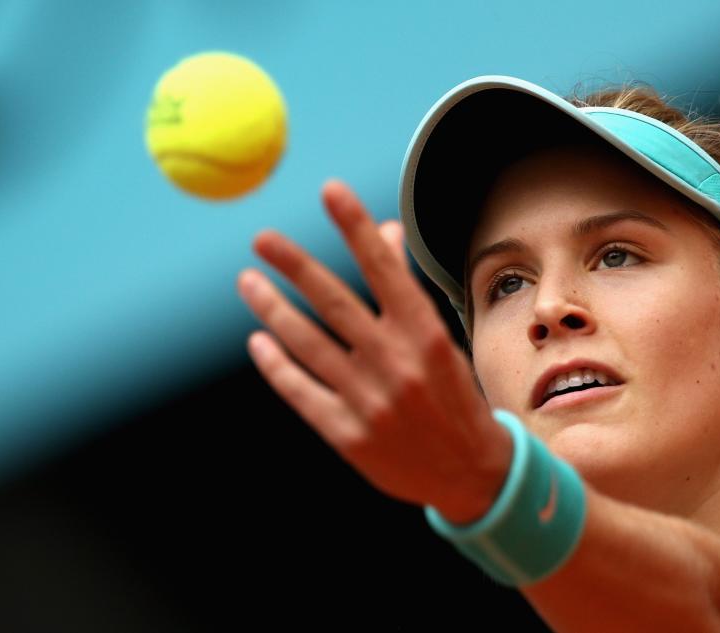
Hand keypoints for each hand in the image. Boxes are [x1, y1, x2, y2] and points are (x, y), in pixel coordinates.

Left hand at [236, 179, 511, 520]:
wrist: (471, 473)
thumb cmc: (452, 394)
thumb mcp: (441, 339)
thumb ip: (404, 288)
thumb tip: (384, 230)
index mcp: (424, 335)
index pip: (384, 268)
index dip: (355, 227)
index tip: (331, 191)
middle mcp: (395, 364)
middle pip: (334, 303)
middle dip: (295, 266)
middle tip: (262, 238)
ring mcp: (368, 401)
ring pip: (308, 344)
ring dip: (273, 310)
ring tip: (248, 282)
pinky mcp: (347, 435)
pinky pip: (301, 391)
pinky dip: (277, 365)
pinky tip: (259, 341)